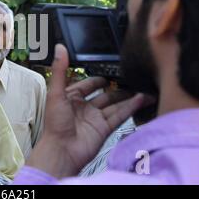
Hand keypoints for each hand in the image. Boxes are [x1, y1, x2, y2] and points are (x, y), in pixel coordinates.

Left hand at [27, 44, 150, 177]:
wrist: (62, 150)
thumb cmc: (54, 124)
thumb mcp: (56, 92)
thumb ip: (60, 70)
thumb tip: (60, 47)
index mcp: (71, 98)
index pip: (87, 84)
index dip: (97, 78)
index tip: (109, 69)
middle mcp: (84, 107)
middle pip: (104, 94)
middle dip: (117, 87)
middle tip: (131, 78)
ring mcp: (95, 118)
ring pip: (115, 104)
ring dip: (128, 96)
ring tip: (143, 87)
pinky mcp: (105, 128)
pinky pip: (120, 115)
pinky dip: (131, 107)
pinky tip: (142, 98)